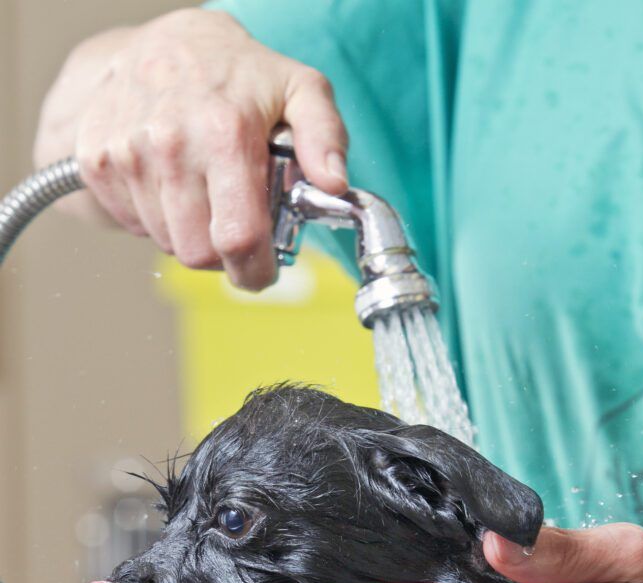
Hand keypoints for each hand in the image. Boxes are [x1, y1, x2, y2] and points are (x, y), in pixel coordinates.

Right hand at [33, 8, 347, 289]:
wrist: (164, 39)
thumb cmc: (240, 73)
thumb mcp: (299, 90)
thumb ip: (324, 136)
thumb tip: (335, 184)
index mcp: (225, 133)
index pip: (238, 238)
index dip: (254, 271)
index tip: (261, 273)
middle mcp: (171, 144)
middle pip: (198, 253)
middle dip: (223, 255)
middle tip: (235, 228)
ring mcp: (128, 152)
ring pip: (166, 243)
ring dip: (189, 233)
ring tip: (204, 193)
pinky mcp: (97, 159)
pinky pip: (133, 223)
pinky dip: (155, 217)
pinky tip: (171, 183)